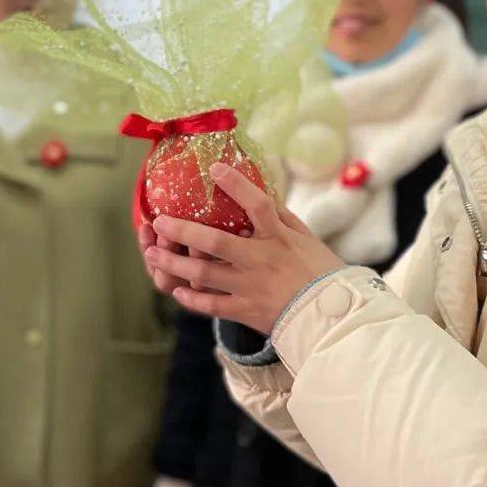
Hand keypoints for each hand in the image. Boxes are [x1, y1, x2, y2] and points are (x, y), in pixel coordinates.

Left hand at [145, 163, 345, 334]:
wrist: (332, 317)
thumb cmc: (322, 273)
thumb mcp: (307, 239)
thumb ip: (283, 219)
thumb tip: (265, 194)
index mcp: (279, 238)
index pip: (257, 204)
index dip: (236, 184)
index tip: (215, 169)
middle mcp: (260, 260)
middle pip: (214, 241)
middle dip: (182, 231)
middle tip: (160, 221)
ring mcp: (250, 287)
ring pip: (203, 274)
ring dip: (174, 264)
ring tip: (154, 254)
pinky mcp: (246, 311)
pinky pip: (211, 305)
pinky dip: (191, 298)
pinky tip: (178, 290)